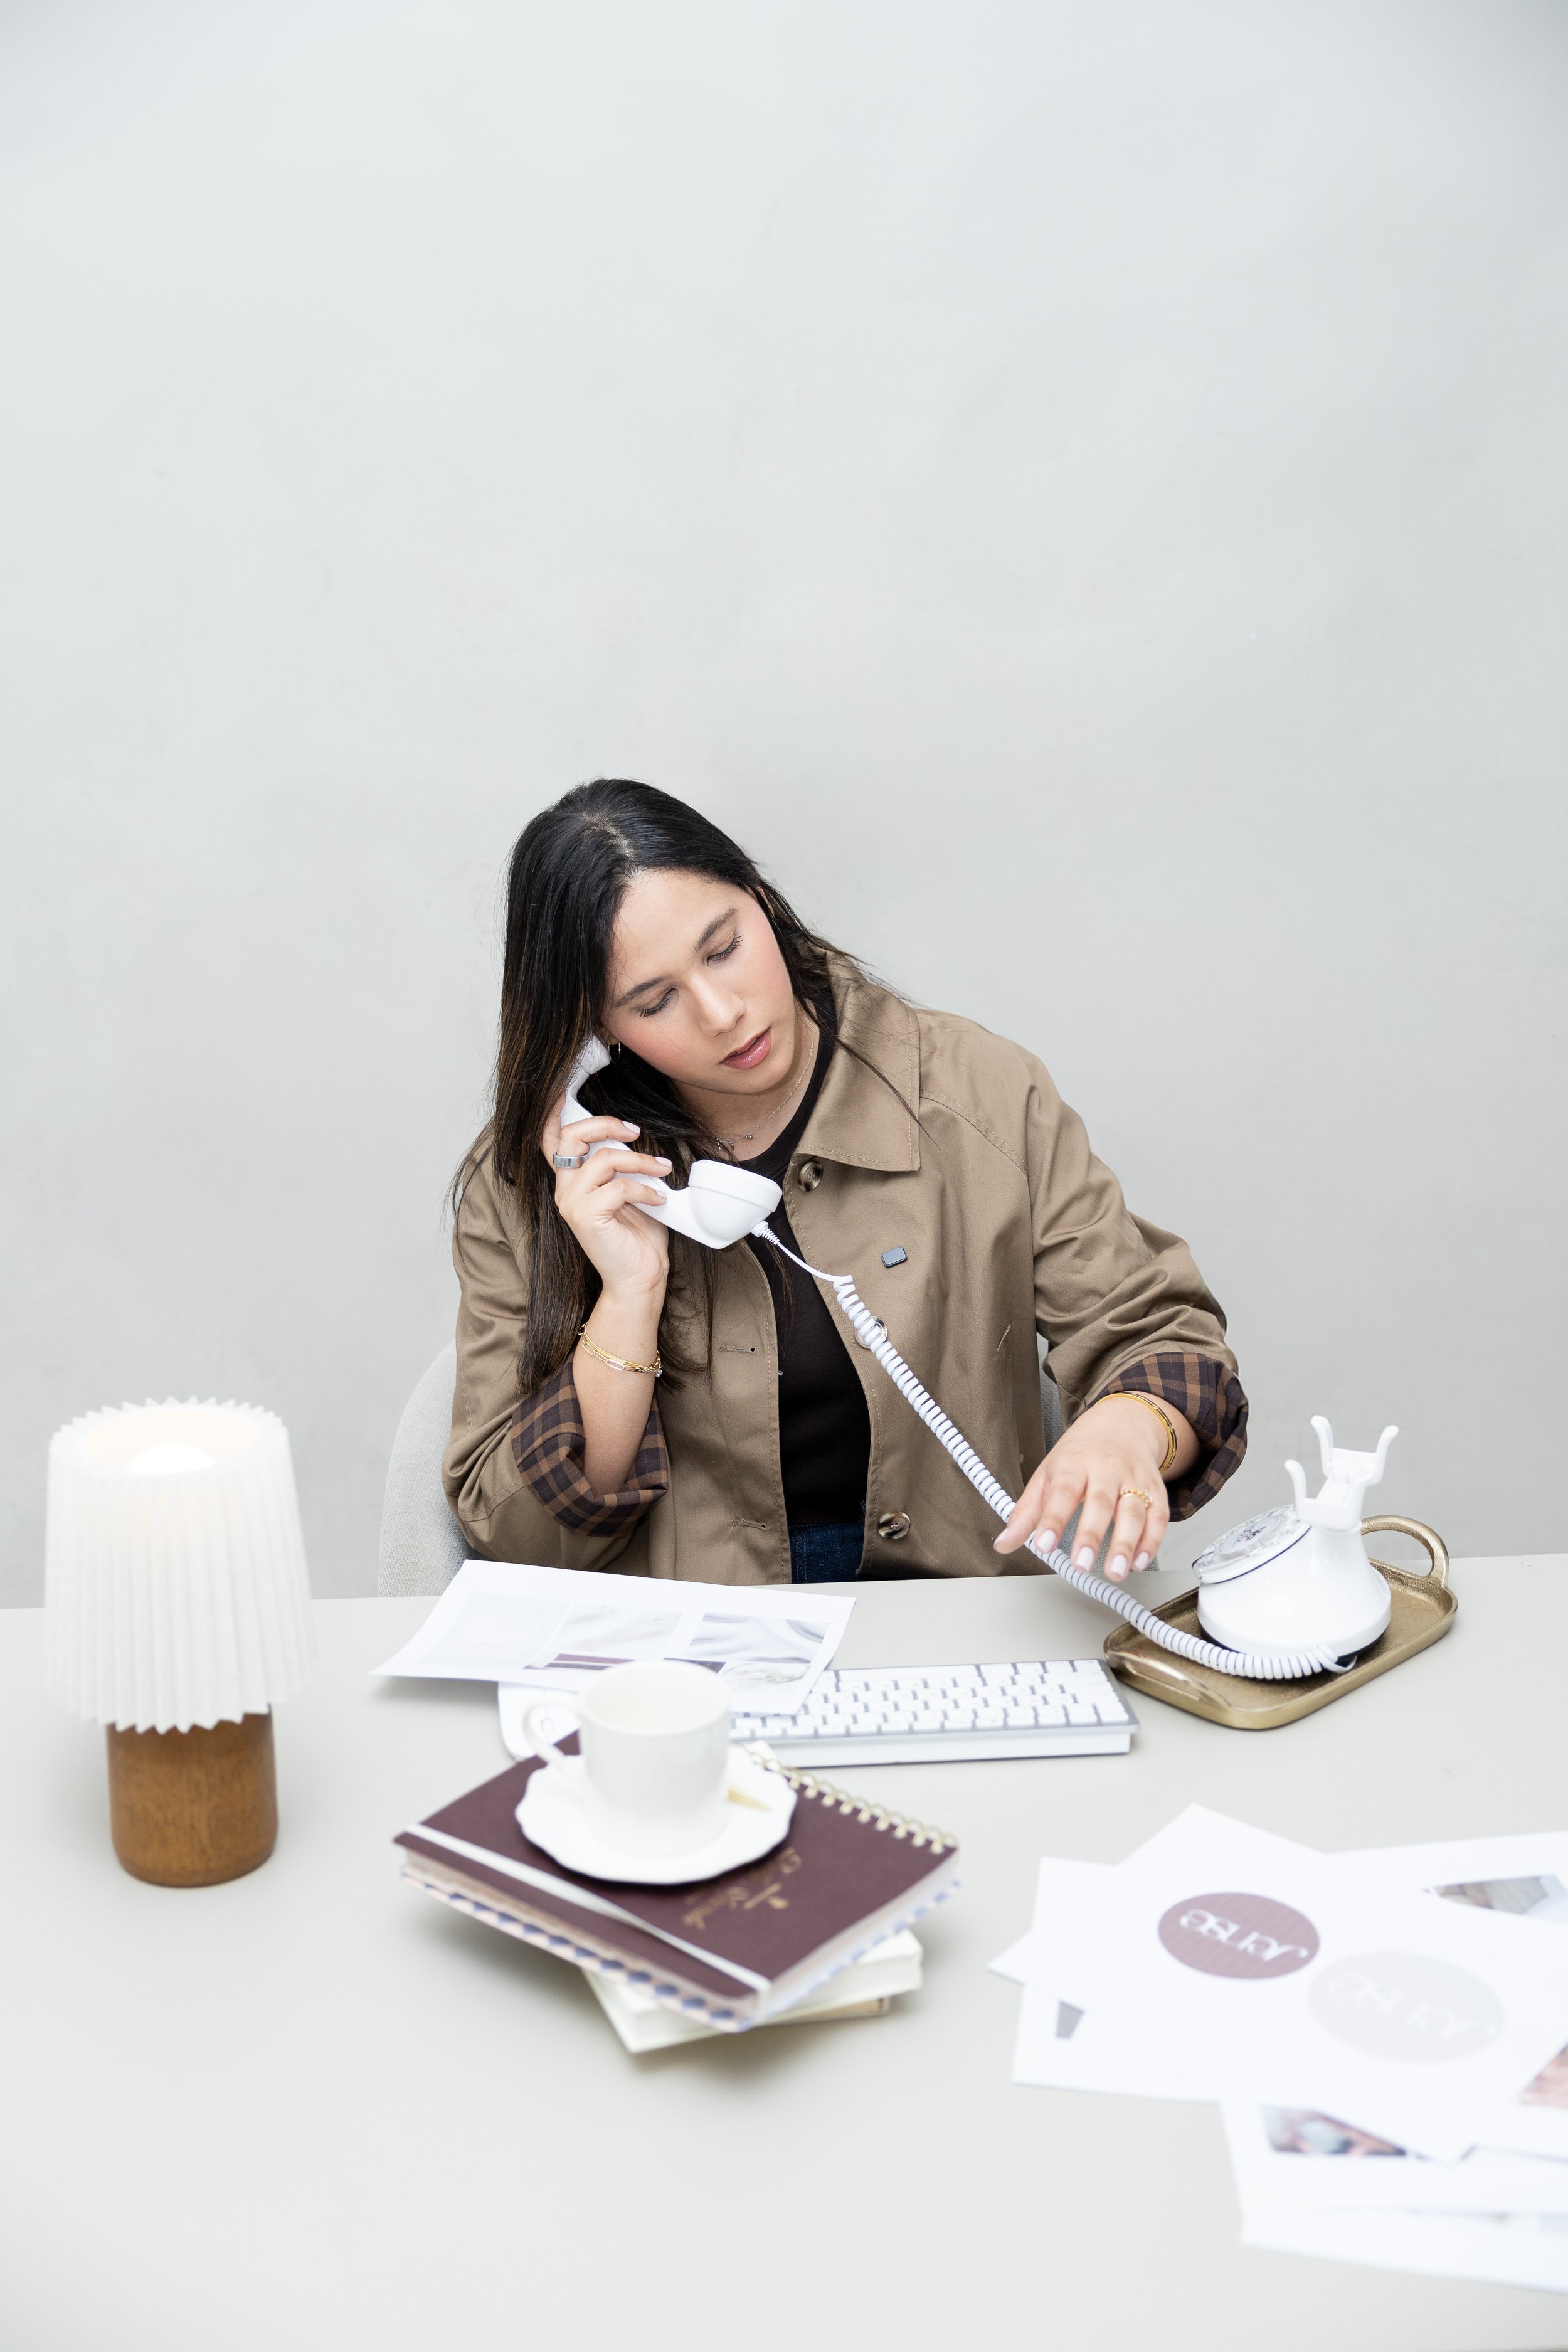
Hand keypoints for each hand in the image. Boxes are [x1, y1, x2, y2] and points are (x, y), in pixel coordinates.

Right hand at [541, 1100, 672, 1301]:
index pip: (550, 1142)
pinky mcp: (586, 1217)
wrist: (639, 1278)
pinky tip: (659, 1198)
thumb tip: (633, 1135)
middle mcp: (565, 1190)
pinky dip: (645, 1189)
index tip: (562, 1091)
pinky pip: (619, 1187)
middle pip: (571, 1138)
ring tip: (662, 1169)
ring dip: (640, 1161)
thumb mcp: (629, 1192)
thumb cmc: (637, 1237)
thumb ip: (621, 1166)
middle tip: (634, 1131)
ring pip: (603, 1159)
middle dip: (605, 1124)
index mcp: (572, 1182)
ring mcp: (572, 1204)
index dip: (552, 1114)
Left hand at [993, 1395, 1182, 1579]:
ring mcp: (1134, 1479)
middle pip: (1100, 1502)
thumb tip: (1003, 1544)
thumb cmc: (1080, 1454)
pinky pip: (1158, 1518)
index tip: (1043, 1544)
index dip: (1053, 1519)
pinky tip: (1138, 1561)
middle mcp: (1107, 1469)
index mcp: (1074, 1463)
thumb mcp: (1047, 1475)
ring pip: (1134, 1511)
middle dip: (1091, 1535)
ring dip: (1126, 1543)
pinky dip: (1151, 1542)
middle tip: (1081, 1563)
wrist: (1122, 1424)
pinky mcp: (1156, 1491)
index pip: (1063, 1491)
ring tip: (1115, 1571)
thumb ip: (1026, 1513)